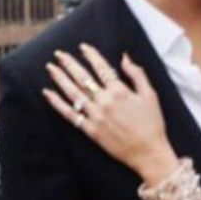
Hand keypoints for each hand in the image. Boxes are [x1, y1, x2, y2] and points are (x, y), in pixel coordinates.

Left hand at [43, 43, 178, 183]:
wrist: (149, 153)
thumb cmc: (153, 124)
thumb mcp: (150, 95)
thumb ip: (137, 74)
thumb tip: (124, 57)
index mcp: (119, 91)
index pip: (101, 67)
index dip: (91, 55)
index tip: (82, 46)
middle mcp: (105, 101)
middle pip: (82, 78)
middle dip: (69, 63)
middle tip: (58, 54)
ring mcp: (96, 116)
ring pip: (73, 93)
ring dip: (60, 79)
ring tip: (50, 68)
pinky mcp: (91, 131)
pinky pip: (70, 115)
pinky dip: (57, 103)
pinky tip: (48, 93)